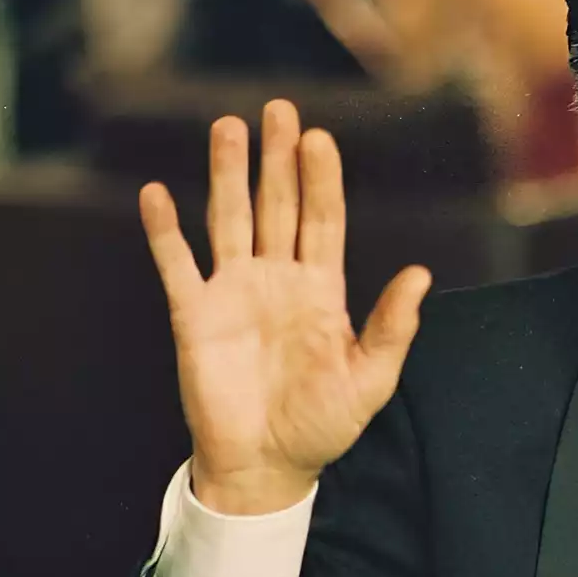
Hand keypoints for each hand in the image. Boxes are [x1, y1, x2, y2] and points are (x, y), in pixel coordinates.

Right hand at [140, 101, 432, 515]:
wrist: (266, 466)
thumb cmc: (322, 427)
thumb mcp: (369, 380)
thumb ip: (391, 327)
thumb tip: (420, 275)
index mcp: (321, 292)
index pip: (322, 222)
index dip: (321, 181)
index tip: (321, 139)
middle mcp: (276, 281)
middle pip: (277, 207)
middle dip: (278, 159)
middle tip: (280, 110)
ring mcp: (233, 293)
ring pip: (230, 220)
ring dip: (227, 175)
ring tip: (228, 128)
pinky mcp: (194, 315)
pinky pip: (176, 264)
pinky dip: (165, 230)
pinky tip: (157, 193)